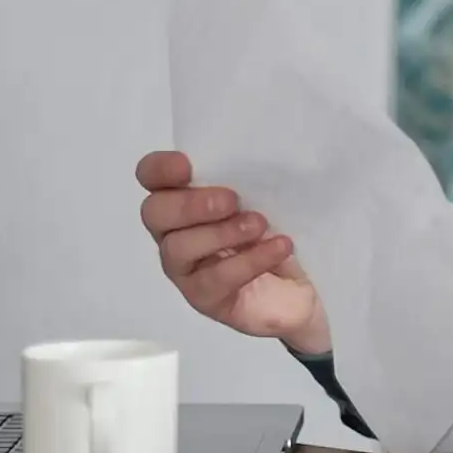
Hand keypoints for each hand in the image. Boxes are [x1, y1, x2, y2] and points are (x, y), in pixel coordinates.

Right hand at [135, 150, 330, 353]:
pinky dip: (250, 260)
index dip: (160, 169)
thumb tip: (259, 154)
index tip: (188, 166)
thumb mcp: (267, 198)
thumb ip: (250, 178)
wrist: (301, 288)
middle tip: (231, 200)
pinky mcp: (204, 298)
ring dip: (220, 232)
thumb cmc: (276, 232)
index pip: (151, 177)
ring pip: (178, 248)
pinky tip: (279, 247)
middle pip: (154, 213)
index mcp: (184, 199)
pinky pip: (215, 280)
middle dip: (190, 204)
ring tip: (259, 224)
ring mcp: (186, 269)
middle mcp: (175, 233)